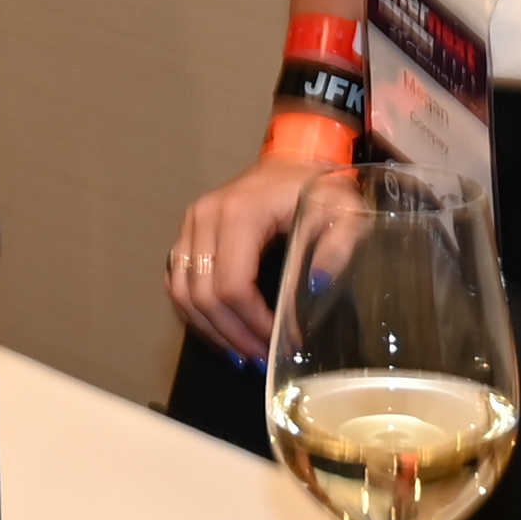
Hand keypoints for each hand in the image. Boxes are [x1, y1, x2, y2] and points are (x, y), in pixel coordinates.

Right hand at [160, 152, 321, 359]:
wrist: (292, 161)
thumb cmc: (318, 187)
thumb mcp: (344, 211)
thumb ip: (338, 245)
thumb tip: (316, 285)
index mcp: (241, 212)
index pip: (233, 284)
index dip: (252, 322)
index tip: (279, 341)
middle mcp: (206, 216)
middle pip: (202, 294)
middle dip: (231, 334)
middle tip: (261, 358)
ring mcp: (190, 224)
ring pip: (181, 293)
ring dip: (209, 330)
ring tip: (242, 352)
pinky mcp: (187, 234)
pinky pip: (177, 282)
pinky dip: (194, 313)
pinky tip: (221, 332)